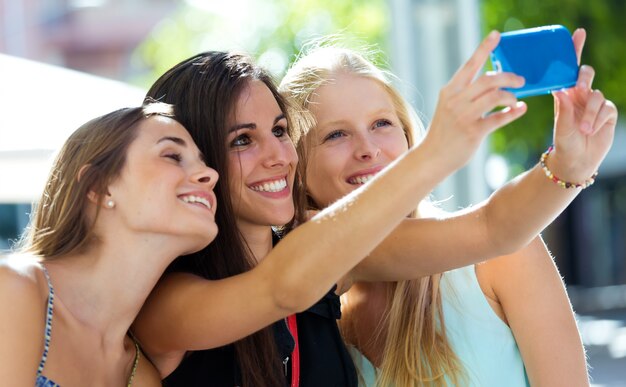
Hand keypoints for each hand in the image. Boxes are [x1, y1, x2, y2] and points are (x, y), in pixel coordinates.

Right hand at [424, 30, 526, 169]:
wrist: (432, 157)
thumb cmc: (444, 131)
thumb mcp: (449, 107)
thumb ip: (467, 94)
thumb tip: (495, 83)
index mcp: (450, 91)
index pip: (470, 65)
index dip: (484, 48)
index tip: (496, 35)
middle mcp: (455, 101)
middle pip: (488, 79)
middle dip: (508, 77)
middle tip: (520, 80)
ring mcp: (464, 116)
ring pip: (495, 96)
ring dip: (511, 96)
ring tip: (516, 99)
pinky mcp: (473, 132)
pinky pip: (499, 118)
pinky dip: (513, 113)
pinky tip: (520, 110)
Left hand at [549, 28, 617, 181]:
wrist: (577, 161)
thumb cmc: (563, 143)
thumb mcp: (561, 128)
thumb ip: (563, 110)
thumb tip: (561, 90)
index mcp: (564, 95)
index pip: (568, 70)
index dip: (574, 51)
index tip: (578, 33)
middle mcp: (579, 96)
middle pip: (586, 74)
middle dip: (584, 77)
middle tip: (580, 88)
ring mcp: (594, 103)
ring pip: (596, 95)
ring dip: (590, 113)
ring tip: (583, 129)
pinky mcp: (607, 112)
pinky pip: (607, 108)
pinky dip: (599, 118)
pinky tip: (592, 130)